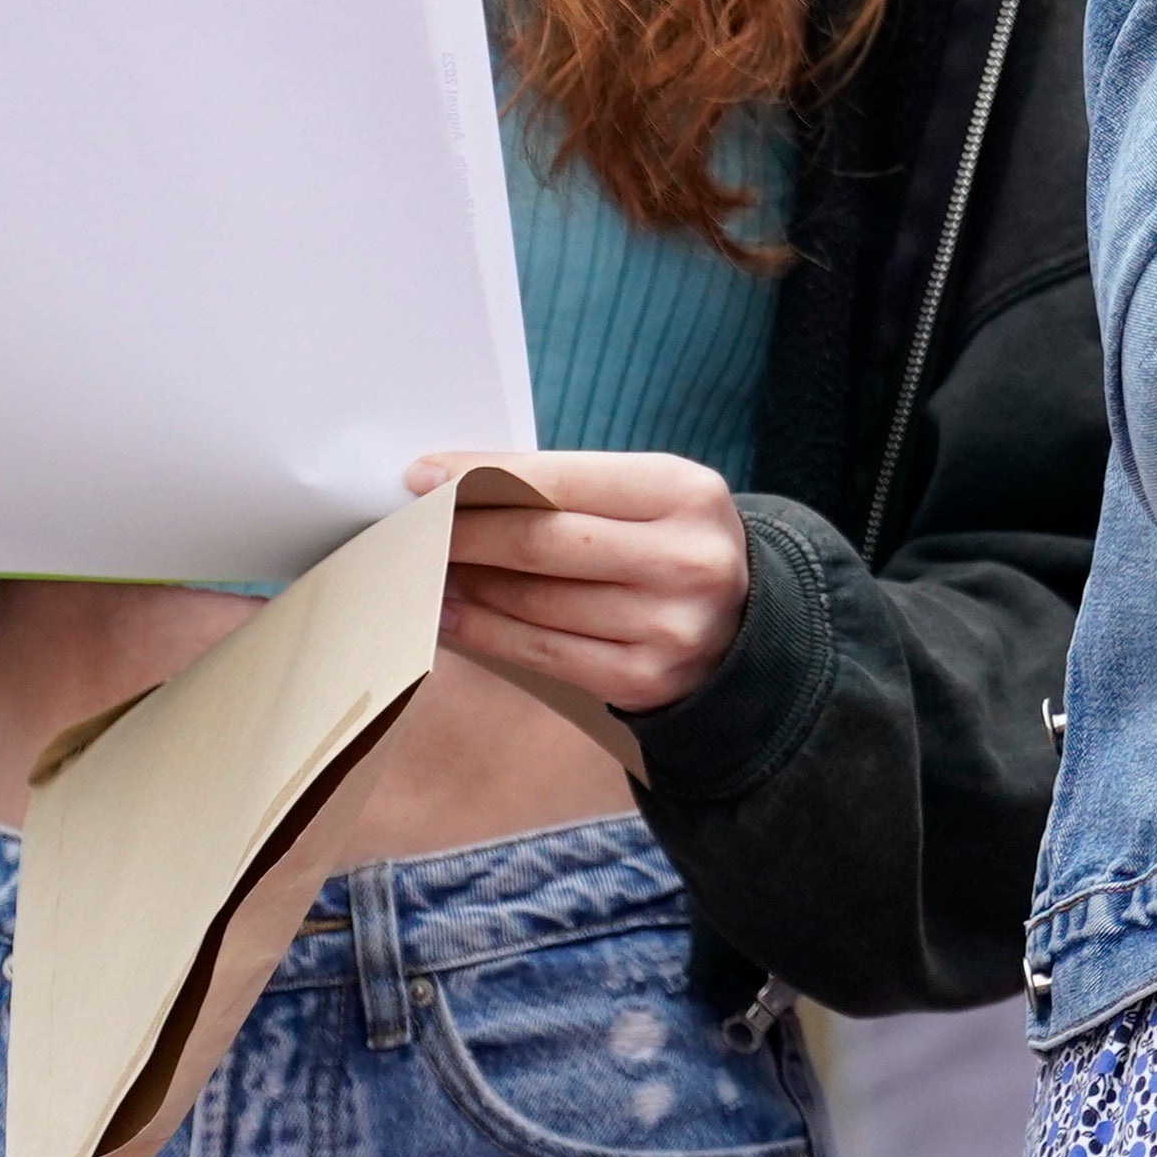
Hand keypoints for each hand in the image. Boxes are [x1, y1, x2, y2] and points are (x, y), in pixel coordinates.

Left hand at [406, 449, 750, 715]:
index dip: (482, 477)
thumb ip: (568, 489)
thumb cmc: (670, 546)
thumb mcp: (647, 498)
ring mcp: (669, 626)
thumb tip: (455, 486)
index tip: (422, 477)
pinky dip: (485, 632)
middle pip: (541, 542)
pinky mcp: (645, 679)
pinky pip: (543, 652)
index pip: (561, 477)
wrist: (744, 628)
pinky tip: (452, 616)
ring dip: (466, 584)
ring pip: (535, 601)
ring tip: (426, 569)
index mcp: (686, 492)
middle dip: (463, 532)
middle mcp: (685, 559)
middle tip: (412, 525)